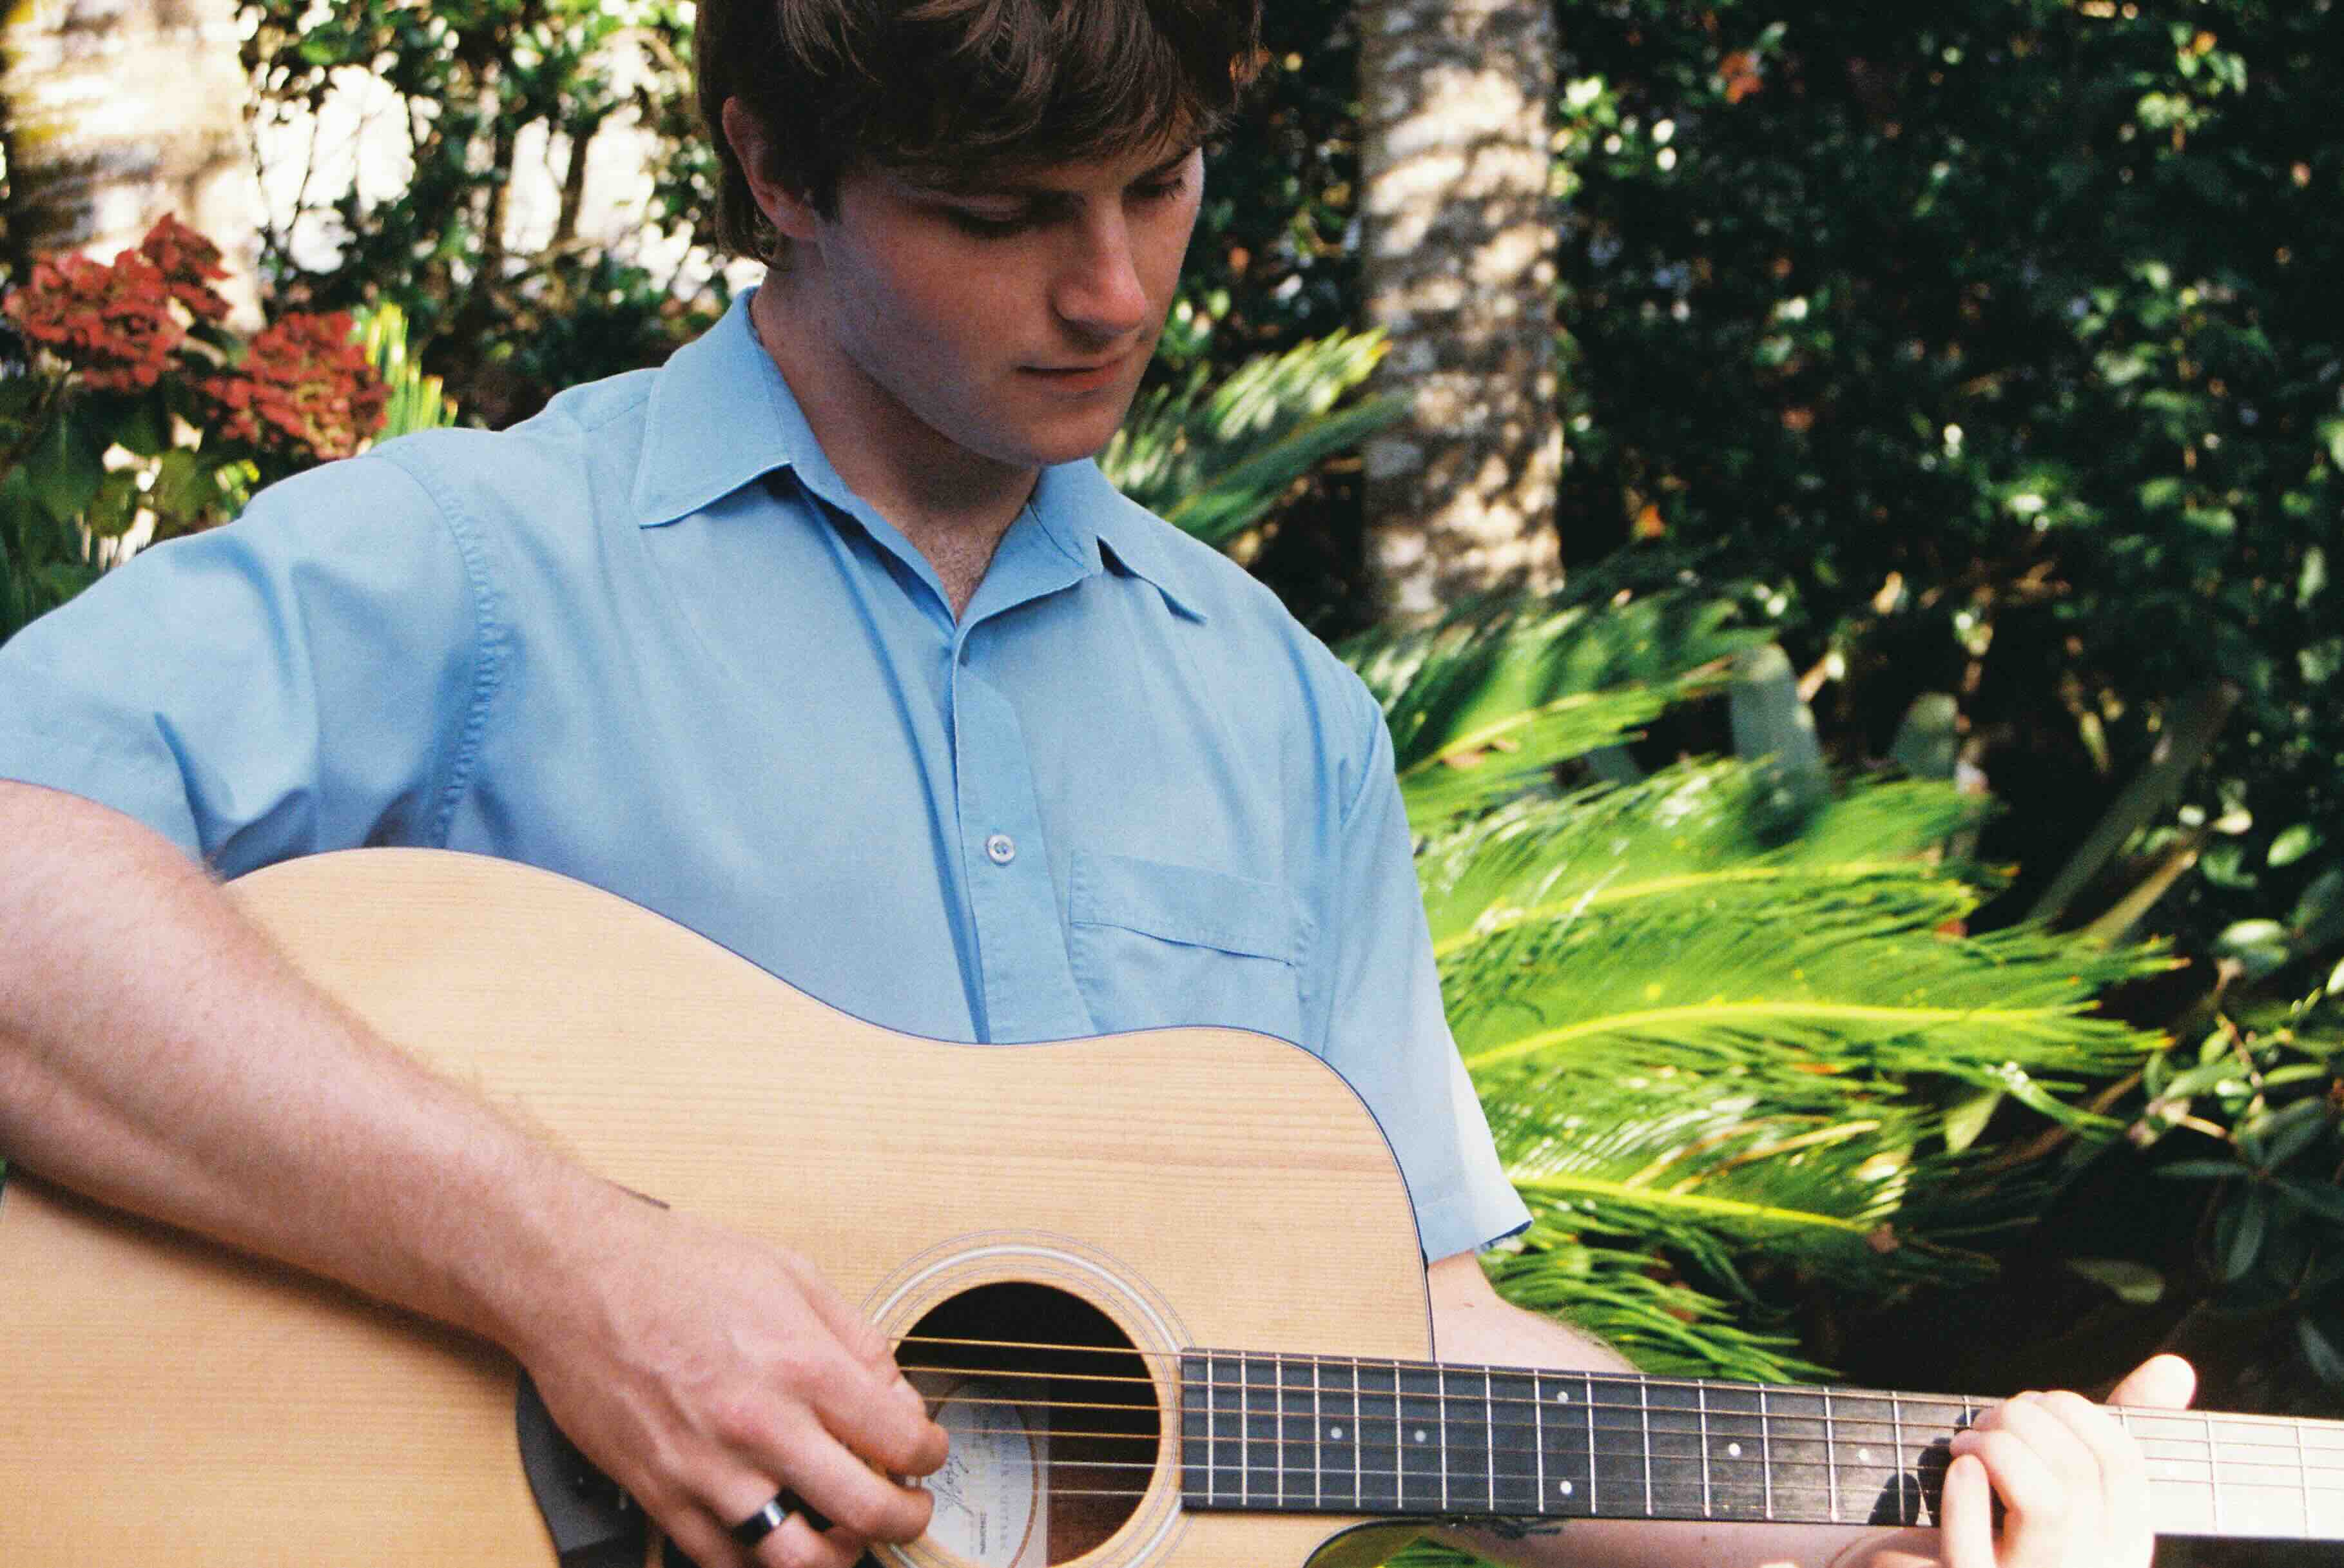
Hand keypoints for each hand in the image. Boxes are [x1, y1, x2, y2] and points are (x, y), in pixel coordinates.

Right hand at [514, 1200, 949, 1567]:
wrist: (577, 1278)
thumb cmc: (678, 1266)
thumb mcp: (792, 1275)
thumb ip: (855, 1339)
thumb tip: (894, 1393)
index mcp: (803, 1366)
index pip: (900, 1440)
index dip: (930, 1453)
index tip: (927, 1452)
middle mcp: (761, 1426)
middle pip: (866, 1511)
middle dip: (906, 1517)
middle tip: (908, 1508)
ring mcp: (708, 1470)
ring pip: (799, 1560)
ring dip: (840, 1555)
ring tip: (848, 1534)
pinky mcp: (661, 1495)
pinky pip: (725, 1564)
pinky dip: (763, 1564)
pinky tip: (780, 1536)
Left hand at [1938, 1354, 2195, 1567]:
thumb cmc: (2005, 1528)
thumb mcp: (2066, 1485)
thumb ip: (2113, 1431)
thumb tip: (2175, 1366)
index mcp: (2120, 1547)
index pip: (2125, 1463)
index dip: (2078, 1412)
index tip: (2038, 1404)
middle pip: (2080, 1472)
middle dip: (2025, 1420)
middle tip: (1987, 1421)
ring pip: (2046, 1503)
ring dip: (1997, 1448)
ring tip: (1965, 1445)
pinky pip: (1973, 1546)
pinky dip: (1963, 1494)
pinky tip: (1955, 1473)